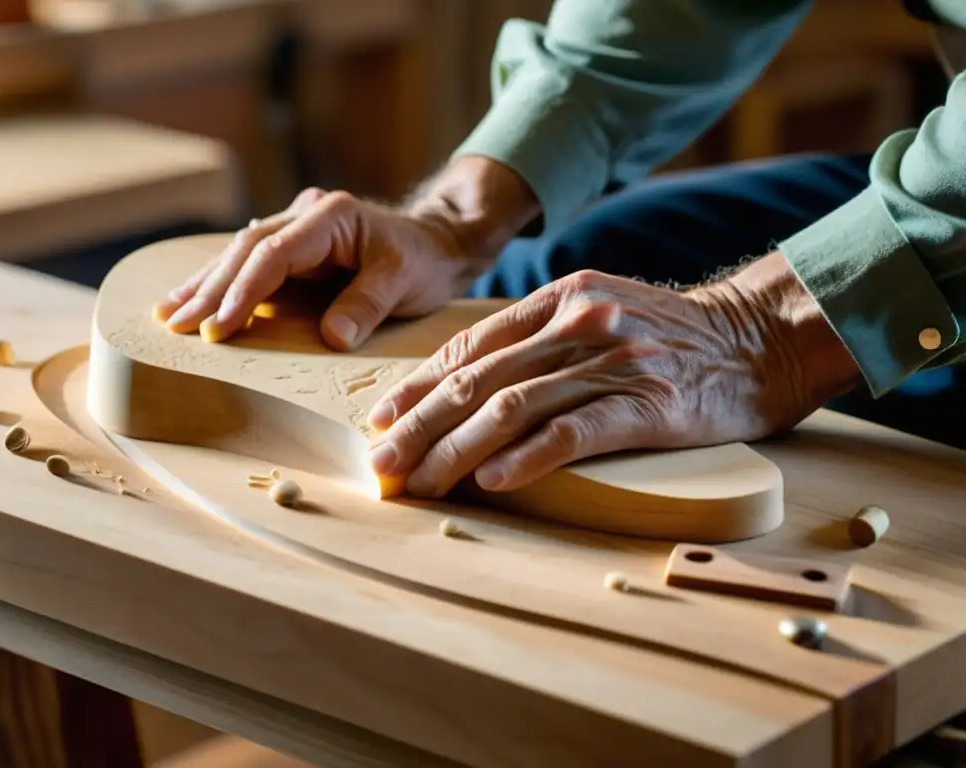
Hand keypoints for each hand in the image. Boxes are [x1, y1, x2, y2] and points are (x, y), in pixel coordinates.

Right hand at [153, 157, 539, 349]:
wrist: (438, 244)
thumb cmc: (424, 262)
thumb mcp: (407, 282)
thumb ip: (369, 304)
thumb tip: (331, 336)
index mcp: (331, 216)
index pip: (274, 254)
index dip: (243, 291)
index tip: (217, 327)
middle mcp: (307, 215)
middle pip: (247, 250)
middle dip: (210, 290)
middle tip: (175, 325)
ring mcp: (297, 229)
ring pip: (240, 254)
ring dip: (205, 285)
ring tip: (166, 314)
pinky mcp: (295, 250)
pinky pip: (251, 264)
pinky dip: (222, 284)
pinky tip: (192, 300)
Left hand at [365, 255, 860, 496]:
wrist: (756, 339)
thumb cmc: (667, 335)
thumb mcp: (598, 311)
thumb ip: (539, 336)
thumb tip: (467, 380)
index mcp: (559, 298)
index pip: (470, 346)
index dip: (419, 386)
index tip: (382, 420)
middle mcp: (579, 323)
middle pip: (479, 379)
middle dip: (420, 425)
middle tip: (383, 464)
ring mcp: (613, 362)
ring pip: (514, 408)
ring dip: (457, 450)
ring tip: (421, 482)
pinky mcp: (648, 404)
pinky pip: (575, 432)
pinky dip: (529, 458)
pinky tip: (494, 482)